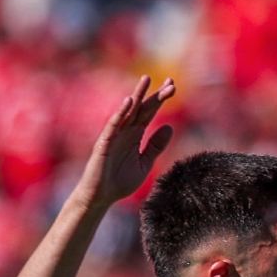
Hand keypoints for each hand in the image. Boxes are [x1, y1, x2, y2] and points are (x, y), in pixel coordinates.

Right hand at [78, 76, 176, 208]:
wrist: (103, 196)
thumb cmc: (121, 180)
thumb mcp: (145, 163)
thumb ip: (156, 146)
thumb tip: (170, 127)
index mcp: (136, 135)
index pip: (150, 113)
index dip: (161, 100)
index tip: (173, 87)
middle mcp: (125, 131)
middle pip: (142, 108)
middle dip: (155, 95)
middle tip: (170, 82)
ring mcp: (114, 135)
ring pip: (127, 112)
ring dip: (137, 96)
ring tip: (146, 81)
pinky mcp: (104, 143)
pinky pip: (113, 126)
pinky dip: (120, 113)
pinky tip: (129, 102)